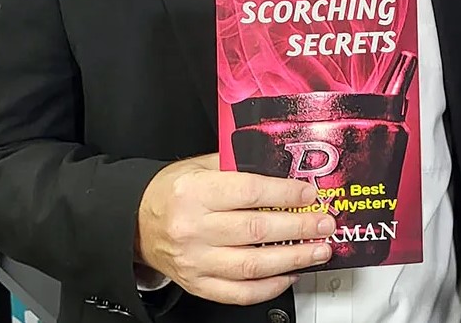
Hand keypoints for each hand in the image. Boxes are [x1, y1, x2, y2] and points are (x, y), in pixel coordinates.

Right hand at [136, 153, 336, 304]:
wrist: (136, 222)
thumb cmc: (172, 192)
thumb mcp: (201, 166)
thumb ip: (240, 166)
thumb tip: (284, 170)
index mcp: (195, 193)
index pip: (250, 192)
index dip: (285, 195)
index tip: (310, 196)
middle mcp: (193, 229)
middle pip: (256, 231)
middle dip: (298, 228)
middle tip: (323, 224)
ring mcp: (195, 261)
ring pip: (252, 266)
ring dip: (292, 259)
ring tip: (317, 251)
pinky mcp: (197, 284)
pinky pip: (239, 293)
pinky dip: (269, 287)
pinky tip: (290, 274)